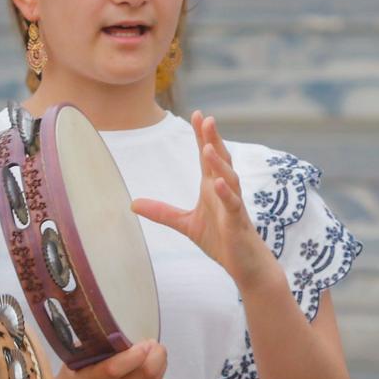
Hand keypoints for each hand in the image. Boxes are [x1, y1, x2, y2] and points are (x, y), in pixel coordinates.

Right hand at [49, 340, 170, 378]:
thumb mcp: (74, 362)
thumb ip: (94, 346)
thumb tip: (121, 330)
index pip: (115, 368)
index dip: (136, 354)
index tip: (145, 342)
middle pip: (144, 375)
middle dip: (157, 355)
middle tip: (155, 346)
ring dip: (160, 366)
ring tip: (156, 357)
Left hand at [132, 112, 277, 290]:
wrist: (245, 264)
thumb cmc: (221, 240)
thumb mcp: (186, 224)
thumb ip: (162, 213)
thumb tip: (133, 204)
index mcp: (212, 187)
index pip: (207, 157)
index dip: (202, 136)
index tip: (197, 114)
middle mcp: (224, 191)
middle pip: (220, 160)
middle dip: (213, 139)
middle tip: (206, 119)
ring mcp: (233, 205)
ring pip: (228, 179)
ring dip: (218, 163)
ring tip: (208, 148)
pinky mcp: (238, 222)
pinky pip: (233, 205)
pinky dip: (227, 194)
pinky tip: (218, 184)